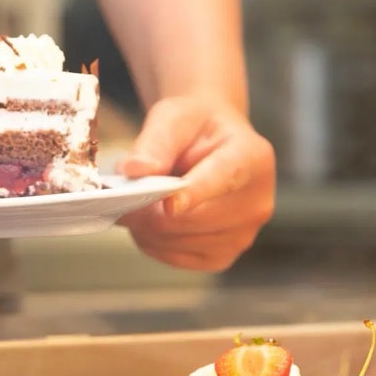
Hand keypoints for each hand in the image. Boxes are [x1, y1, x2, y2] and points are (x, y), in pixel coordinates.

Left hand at [117, 94, 274, 270]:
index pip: (224, 179)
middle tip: (119, 197)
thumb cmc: (193, 127)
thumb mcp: (174, 117)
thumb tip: (135, 170)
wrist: (210, 145)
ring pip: (177, 241)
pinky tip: (151, 221)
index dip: (194, 194)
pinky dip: (154, 242)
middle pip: (193, 219)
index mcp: (253, 157)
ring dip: (147, 227)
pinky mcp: (223, 257)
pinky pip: (176, 258)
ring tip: (138, 203)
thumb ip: (155, 141)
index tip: (168, 205)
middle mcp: (257, 202)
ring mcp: (243, 235)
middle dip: (149, 210)